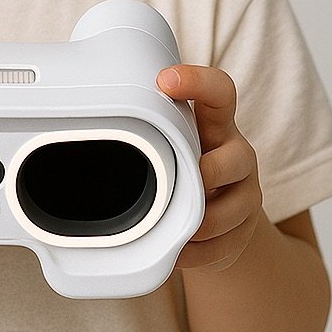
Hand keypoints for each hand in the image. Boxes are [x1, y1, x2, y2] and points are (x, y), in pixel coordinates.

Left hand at [157, 64, 262, 272]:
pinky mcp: (246, 230)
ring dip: (204, 220)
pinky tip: (180, 251)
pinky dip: (201, 252)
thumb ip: (148, 122)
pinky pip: (228, 244)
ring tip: (177, 227)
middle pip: (239, 156)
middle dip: (213, 170)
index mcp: (215, 124)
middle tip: (191, 177)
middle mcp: (237, 154)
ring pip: (237, 207)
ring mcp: (246, 192)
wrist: (217, 212)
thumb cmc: (182, 162)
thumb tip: (85, 109)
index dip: (198, 82)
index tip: (164, 80)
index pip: (219, 92)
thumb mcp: (171, 136)